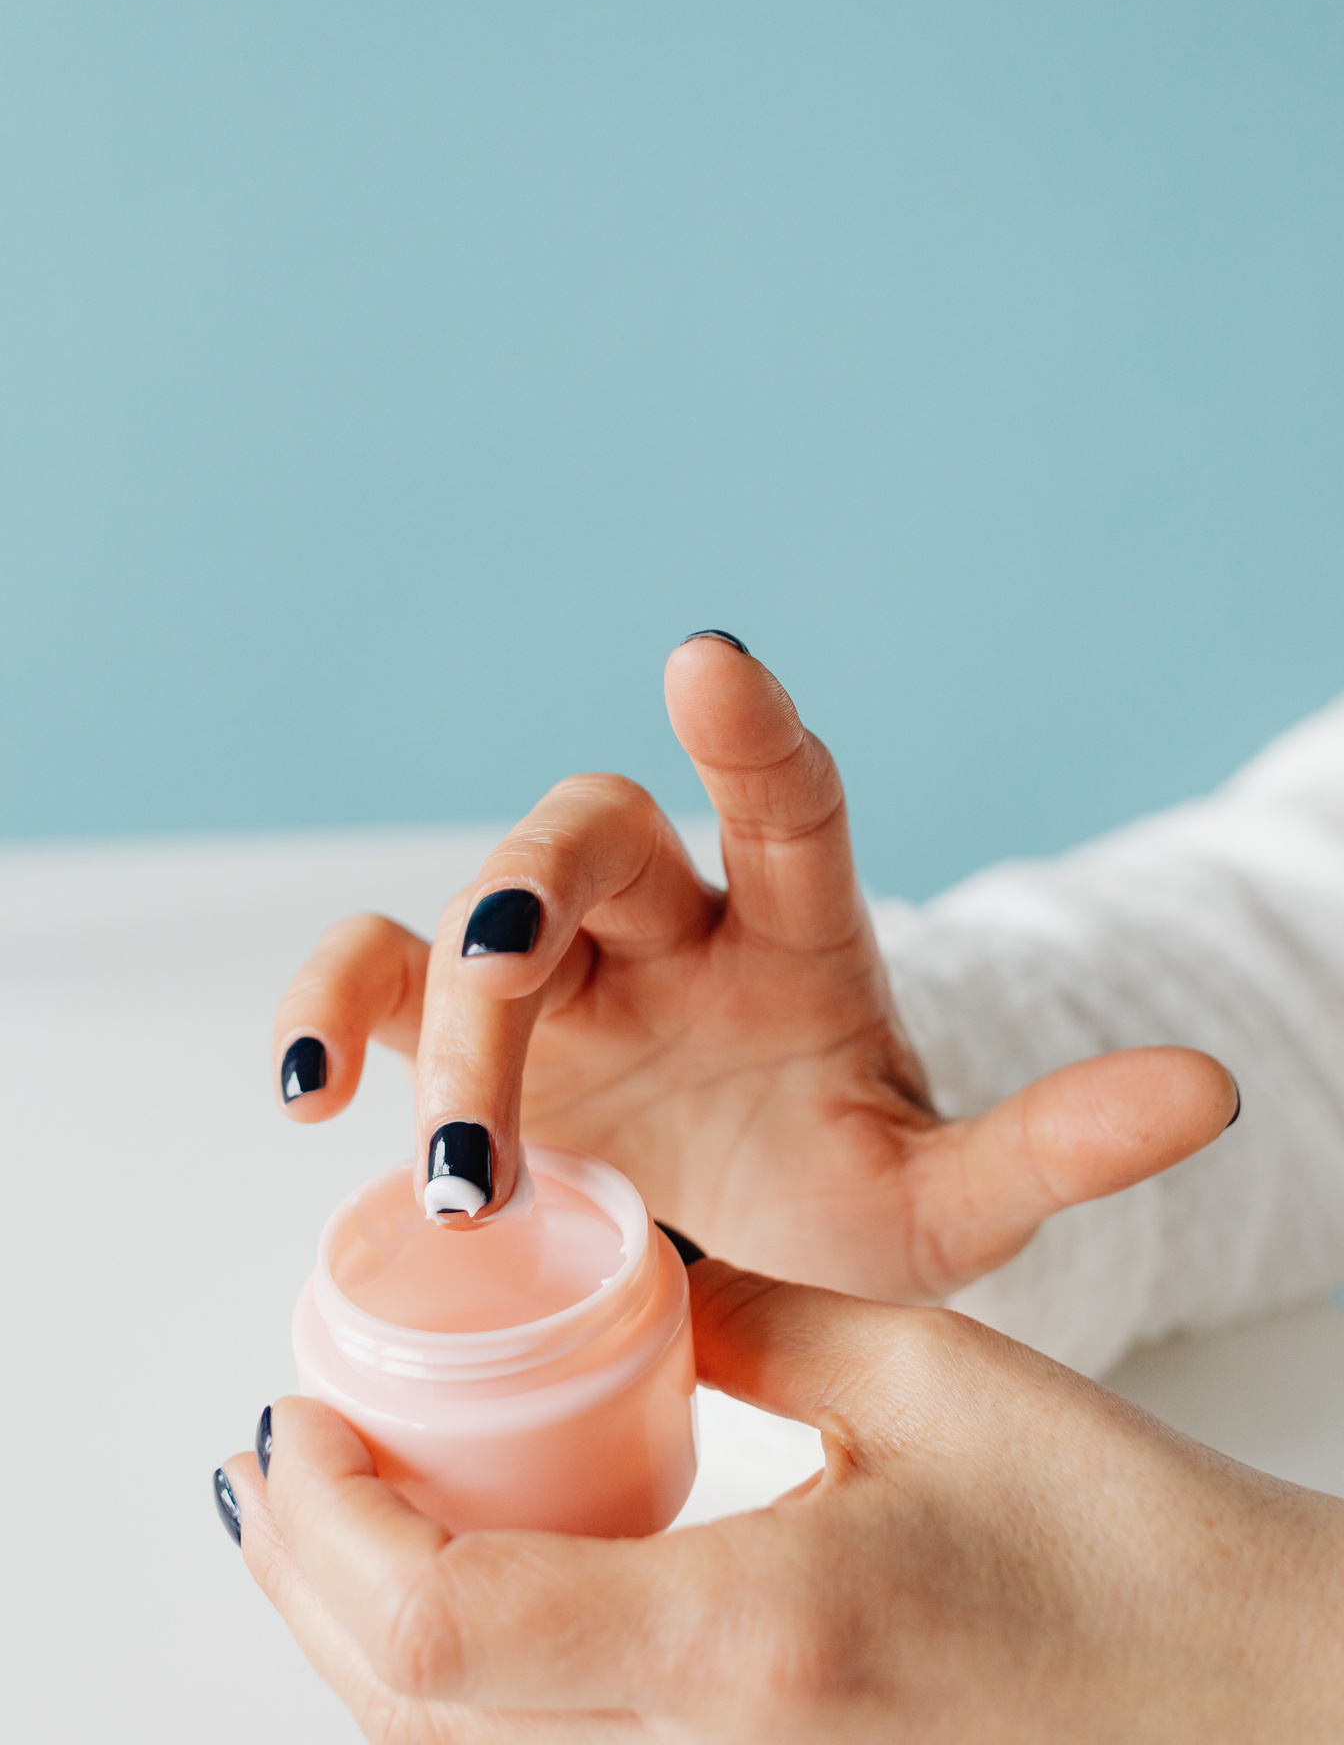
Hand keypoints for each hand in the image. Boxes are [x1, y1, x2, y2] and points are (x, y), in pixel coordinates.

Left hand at [221, 1261, 1343, 1742]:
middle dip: (304, 1580)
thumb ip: (741, 1316)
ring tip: (331, 1515)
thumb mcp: (925, 1370)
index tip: (297, 1413)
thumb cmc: (1118, 1541)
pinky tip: (459, 1589)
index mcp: (745, 1641)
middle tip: (274, 1454)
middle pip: (407, 1720)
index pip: (437, 1627)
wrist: (1245, 1702)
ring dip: (356, 1642)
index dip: (328, 1524)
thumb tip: (627, 1266)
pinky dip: (449, 1691)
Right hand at [272, 633, 1235, 1298]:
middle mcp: (668, 921)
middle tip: (508, 1064)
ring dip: (435, 1012)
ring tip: (452, 1163)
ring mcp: (561, 970)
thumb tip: (1215, 1088)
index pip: (783, 797)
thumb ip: (1060, 1146)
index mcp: (795, 930)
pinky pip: (372, 976)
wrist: (740, 1254)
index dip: (747, 732)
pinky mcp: (462, 1030)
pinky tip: (306, 1084)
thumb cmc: (841, 1203)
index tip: (706, 662)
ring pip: (468, 909)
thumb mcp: (950, 1203)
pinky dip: (329, 1006)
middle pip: (585, 838)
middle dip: (529, 916)